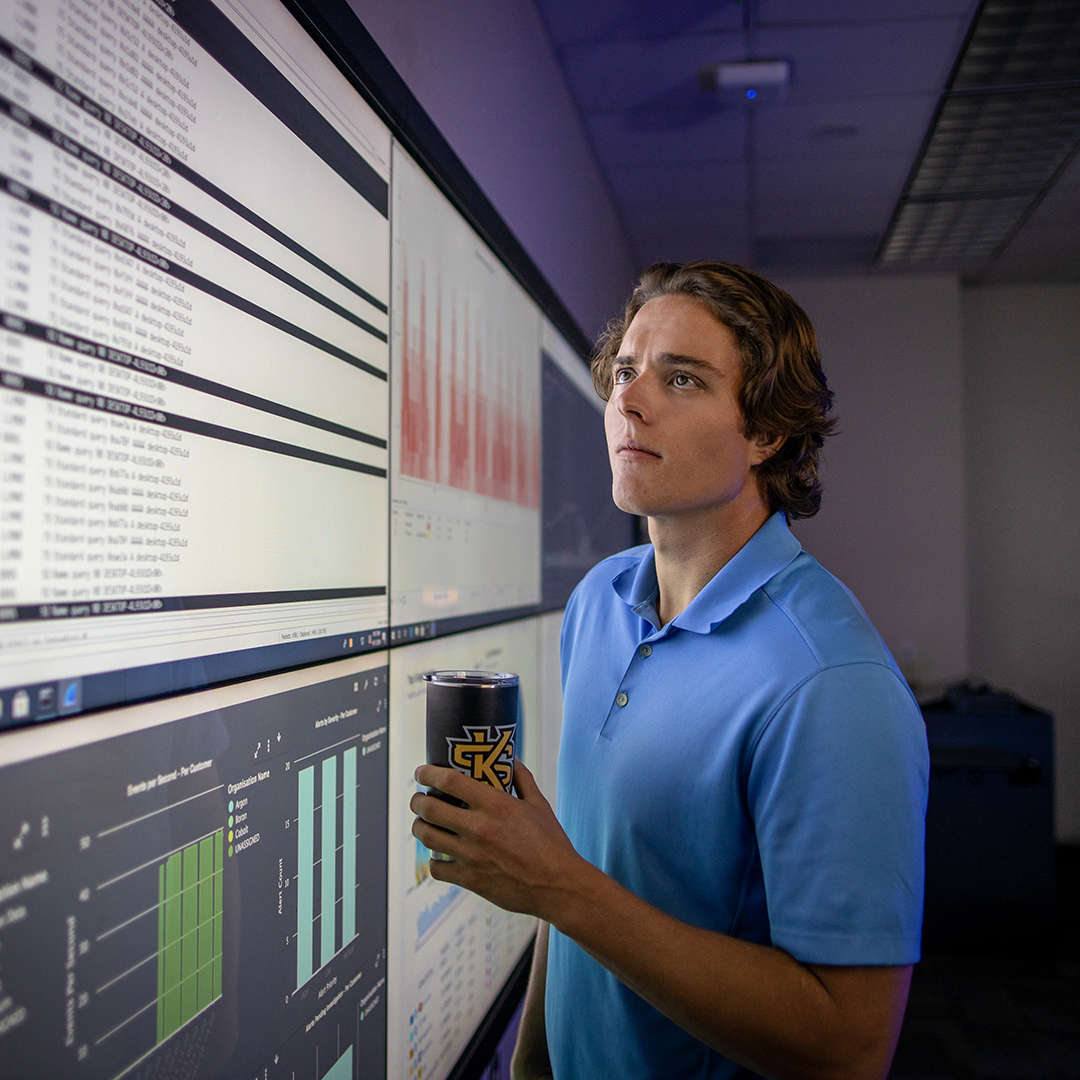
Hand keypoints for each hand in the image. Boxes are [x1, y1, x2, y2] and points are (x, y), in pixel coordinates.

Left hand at [410, 759, 583, 920]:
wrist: (558, 885)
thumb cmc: (551, 843)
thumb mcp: (539, 804)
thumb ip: (522, 779)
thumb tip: (511, 759)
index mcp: (495, 805)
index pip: (449, 781)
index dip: (428, 774)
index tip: (421, 772)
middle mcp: (479, 828)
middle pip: (430, 809)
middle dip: (417, 801)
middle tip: (418, 798)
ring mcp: (471, 856)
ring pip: (427, 836)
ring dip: (419, 826)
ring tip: (422, 823)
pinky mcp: (470, 880)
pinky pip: (437, 869)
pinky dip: (434, 860)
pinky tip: (440, 855)